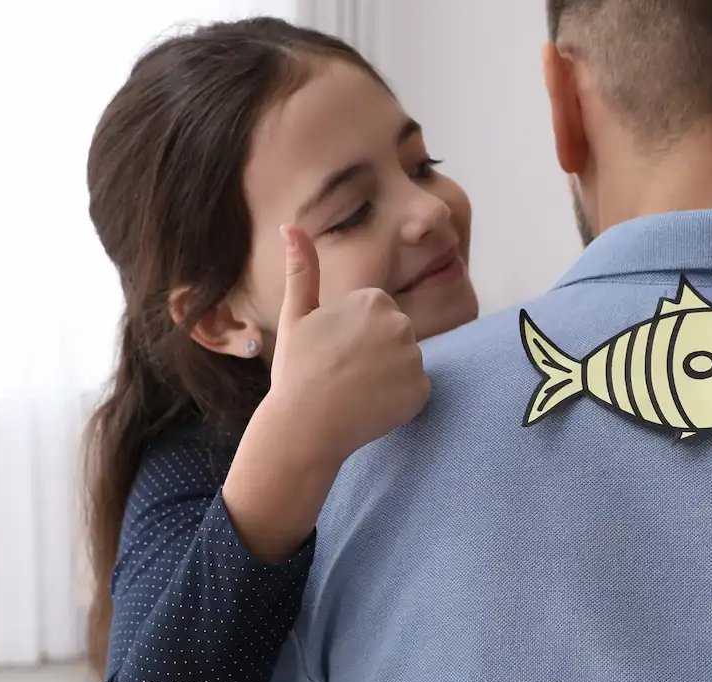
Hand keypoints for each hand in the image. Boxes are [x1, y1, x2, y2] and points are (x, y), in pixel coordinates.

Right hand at [264, 224, 429, 461]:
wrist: (304, 426)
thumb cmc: (296, 370)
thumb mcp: (295, 315)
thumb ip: (302, 269)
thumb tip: (289, 225)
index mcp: (373, 300)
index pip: (377, 313)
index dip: (354, 335)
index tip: (334, 351)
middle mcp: (400, 323)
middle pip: (395, 336)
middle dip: (375, 352)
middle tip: (343, 372)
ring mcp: (414, 358)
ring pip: (405, 363)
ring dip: (387, 376)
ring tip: (355, 390)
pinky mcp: (422, 390)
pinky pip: (415, 391)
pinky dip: (398, 400)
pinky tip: (370, 407)